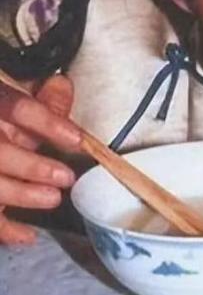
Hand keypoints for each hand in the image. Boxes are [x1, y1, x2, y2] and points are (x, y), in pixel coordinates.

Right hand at [0, 75, 80, 244]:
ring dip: (21, 194)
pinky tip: (27, 235)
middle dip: (34, 167)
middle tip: (66, 178)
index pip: (17, 108)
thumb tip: (63, 85)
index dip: (48, 124)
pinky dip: (4, 228)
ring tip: (53, 199)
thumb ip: (40, 96)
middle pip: (0, 152)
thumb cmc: (0, 112)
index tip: (77, 139)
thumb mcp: (14, 95)